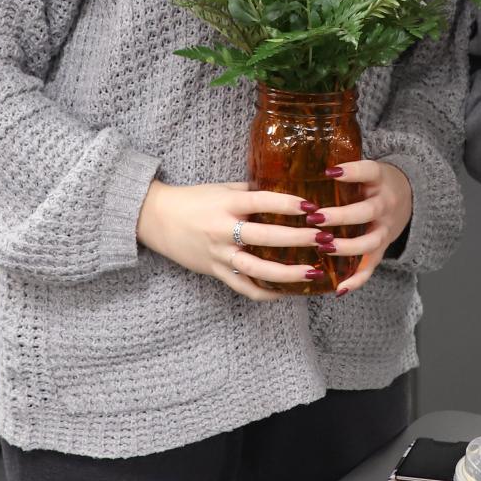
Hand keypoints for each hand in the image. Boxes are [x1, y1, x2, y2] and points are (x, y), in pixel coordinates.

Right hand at [136, 179, 325, 300]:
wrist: (156, 218)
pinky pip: (243, 286)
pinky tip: (286, 292)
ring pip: (257, 268)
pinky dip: (265, 292)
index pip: (263, 202)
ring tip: (313, 272)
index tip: (313, 206)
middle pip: (266, 237)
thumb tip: (284, 189)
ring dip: (288, 272)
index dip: (289, 203)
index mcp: (227, 204)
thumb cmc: (193, 199)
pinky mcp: (215, 271)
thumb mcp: (223, 188)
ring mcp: (219, 253)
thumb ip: (251, 190)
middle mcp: (224, 230)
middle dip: (298, 239)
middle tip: (324, 239)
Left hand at [308, 159, 412, 295]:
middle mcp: (385, 204)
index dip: (351, 171)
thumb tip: (297, 165)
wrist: (411, 195)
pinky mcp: (383, 247)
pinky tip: (339, 288)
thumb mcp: (367, 169)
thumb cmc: (375, 182)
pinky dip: (357, 279)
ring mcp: (386, 228)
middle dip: (341, 216)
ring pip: (371, 241)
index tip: (330, 172)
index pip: (369, 171)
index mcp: (380, 179)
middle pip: (367, 211)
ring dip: (347, 247)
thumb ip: (343, 170)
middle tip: (315, 218)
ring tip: (324, 247)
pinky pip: (372, 266)